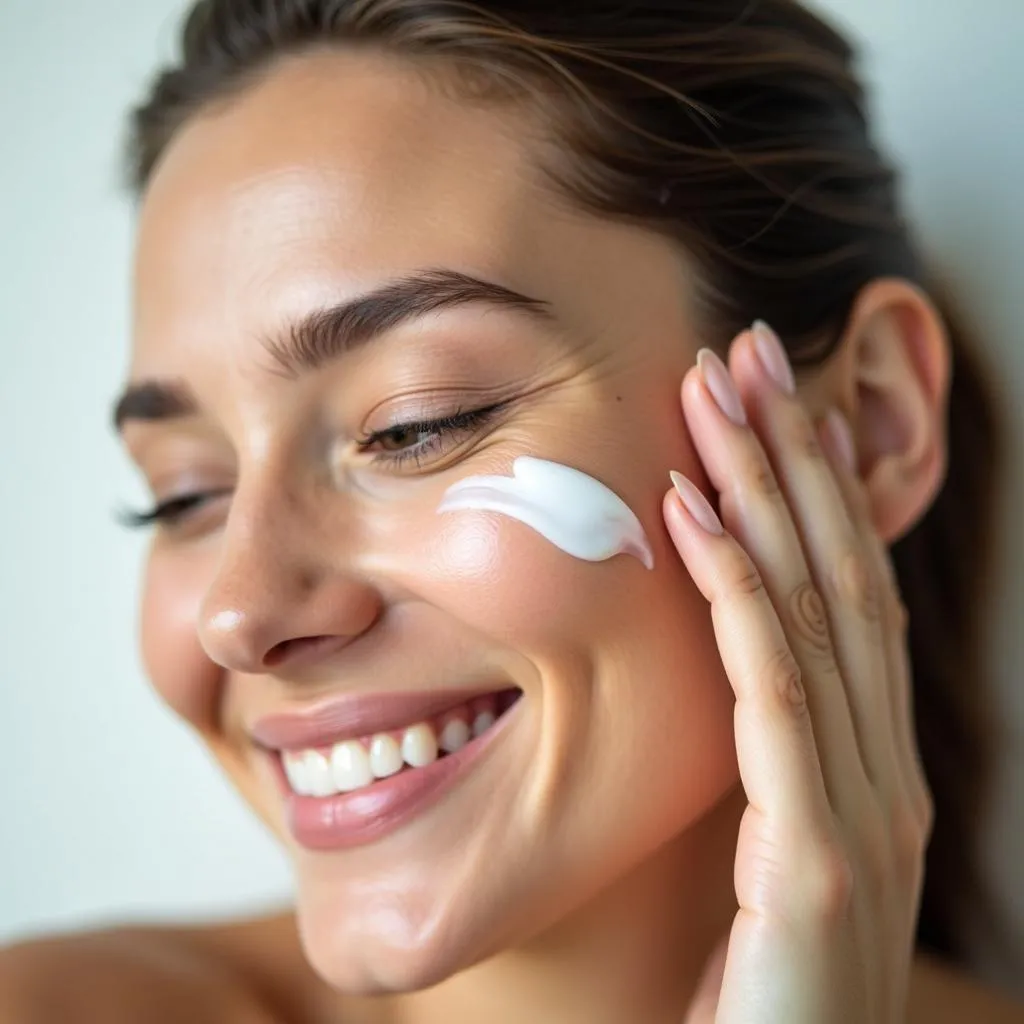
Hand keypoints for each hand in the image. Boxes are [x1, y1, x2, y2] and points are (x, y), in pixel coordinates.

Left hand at [663, 323, 933, 1022]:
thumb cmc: (762, 989)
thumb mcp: (768, 853)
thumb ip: (767, 765)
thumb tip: (733, 671)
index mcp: (872, 766)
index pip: (845, 595)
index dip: (809, 490)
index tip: (766, 404)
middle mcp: (885, 771)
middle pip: (841, 574)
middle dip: (795, 455)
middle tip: (750, 351)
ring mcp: (865, 811)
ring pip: (814, 609)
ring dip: (763, 489)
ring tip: (720, 392)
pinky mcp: (822, 858)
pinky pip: (772, 688)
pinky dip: (732, 591)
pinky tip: (688, 511)